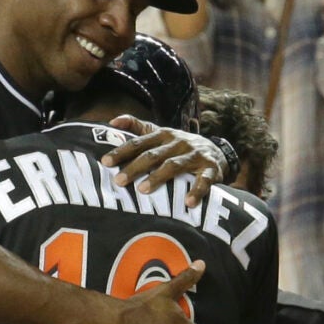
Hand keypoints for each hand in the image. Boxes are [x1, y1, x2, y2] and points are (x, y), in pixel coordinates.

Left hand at [104, 115, 229, 202]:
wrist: (217, 152)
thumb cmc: (180, 146)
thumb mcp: (161, 133)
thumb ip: (137, 126)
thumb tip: (112, 121)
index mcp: (163, 135)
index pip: (139, 143)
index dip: (122, 152)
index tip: (105, 162)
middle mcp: (178, 142)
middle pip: (153, 155)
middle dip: (135, 168)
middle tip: (119, 181)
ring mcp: (195, 155)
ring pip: (173, 165)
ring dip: (158, 178)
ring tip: (142, 190)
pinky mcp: (211, 168)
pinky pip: (204, 180)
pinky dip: (197, 191)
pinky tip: (188, 203)